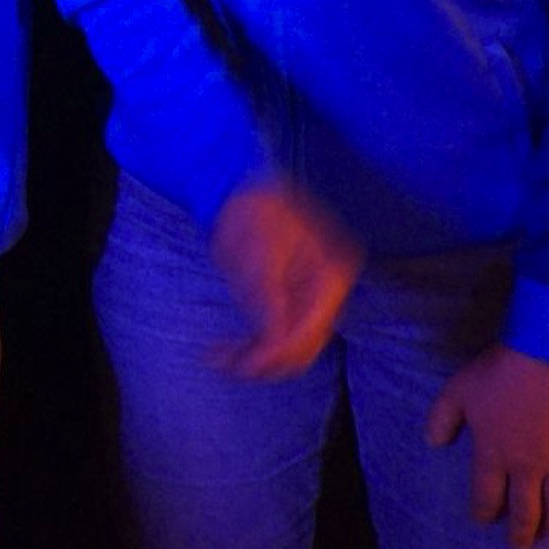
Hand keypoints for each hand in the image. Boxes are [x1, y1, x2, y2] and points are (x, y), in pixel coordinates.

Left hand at [207, 177, 360, 379]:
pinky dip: (252, 344)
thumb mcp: (257, 246)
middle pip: (303, 345)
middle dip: (265, 361)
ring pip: (288, 345)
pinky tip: (226, 348)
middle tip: (223, 363)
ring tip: (218, 357)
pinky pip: (275, 333)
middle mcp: (326, 290)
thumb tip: (273, 339)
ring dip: (255, 357)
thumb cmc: (251, 204)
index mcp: (331, 275)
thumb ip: (267, 293)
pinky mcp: (289, 298)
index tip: (245, 366)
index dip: (278, 354)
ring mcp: (309, 295)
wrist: (239, 182)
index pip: (312, 332)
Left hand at [425, 343, 548, 548]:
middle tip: (519, 546)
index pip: (486, 496)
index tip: (482, 521)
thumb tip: (432, 444)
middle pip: (526, 511)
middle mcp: (527, 467)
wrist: (541, 358)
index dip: (483, 512)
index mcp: (493, 456)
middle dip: (521, 532)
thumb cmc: (495, 375)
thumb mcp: (455, 393)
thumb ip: (440, 420)